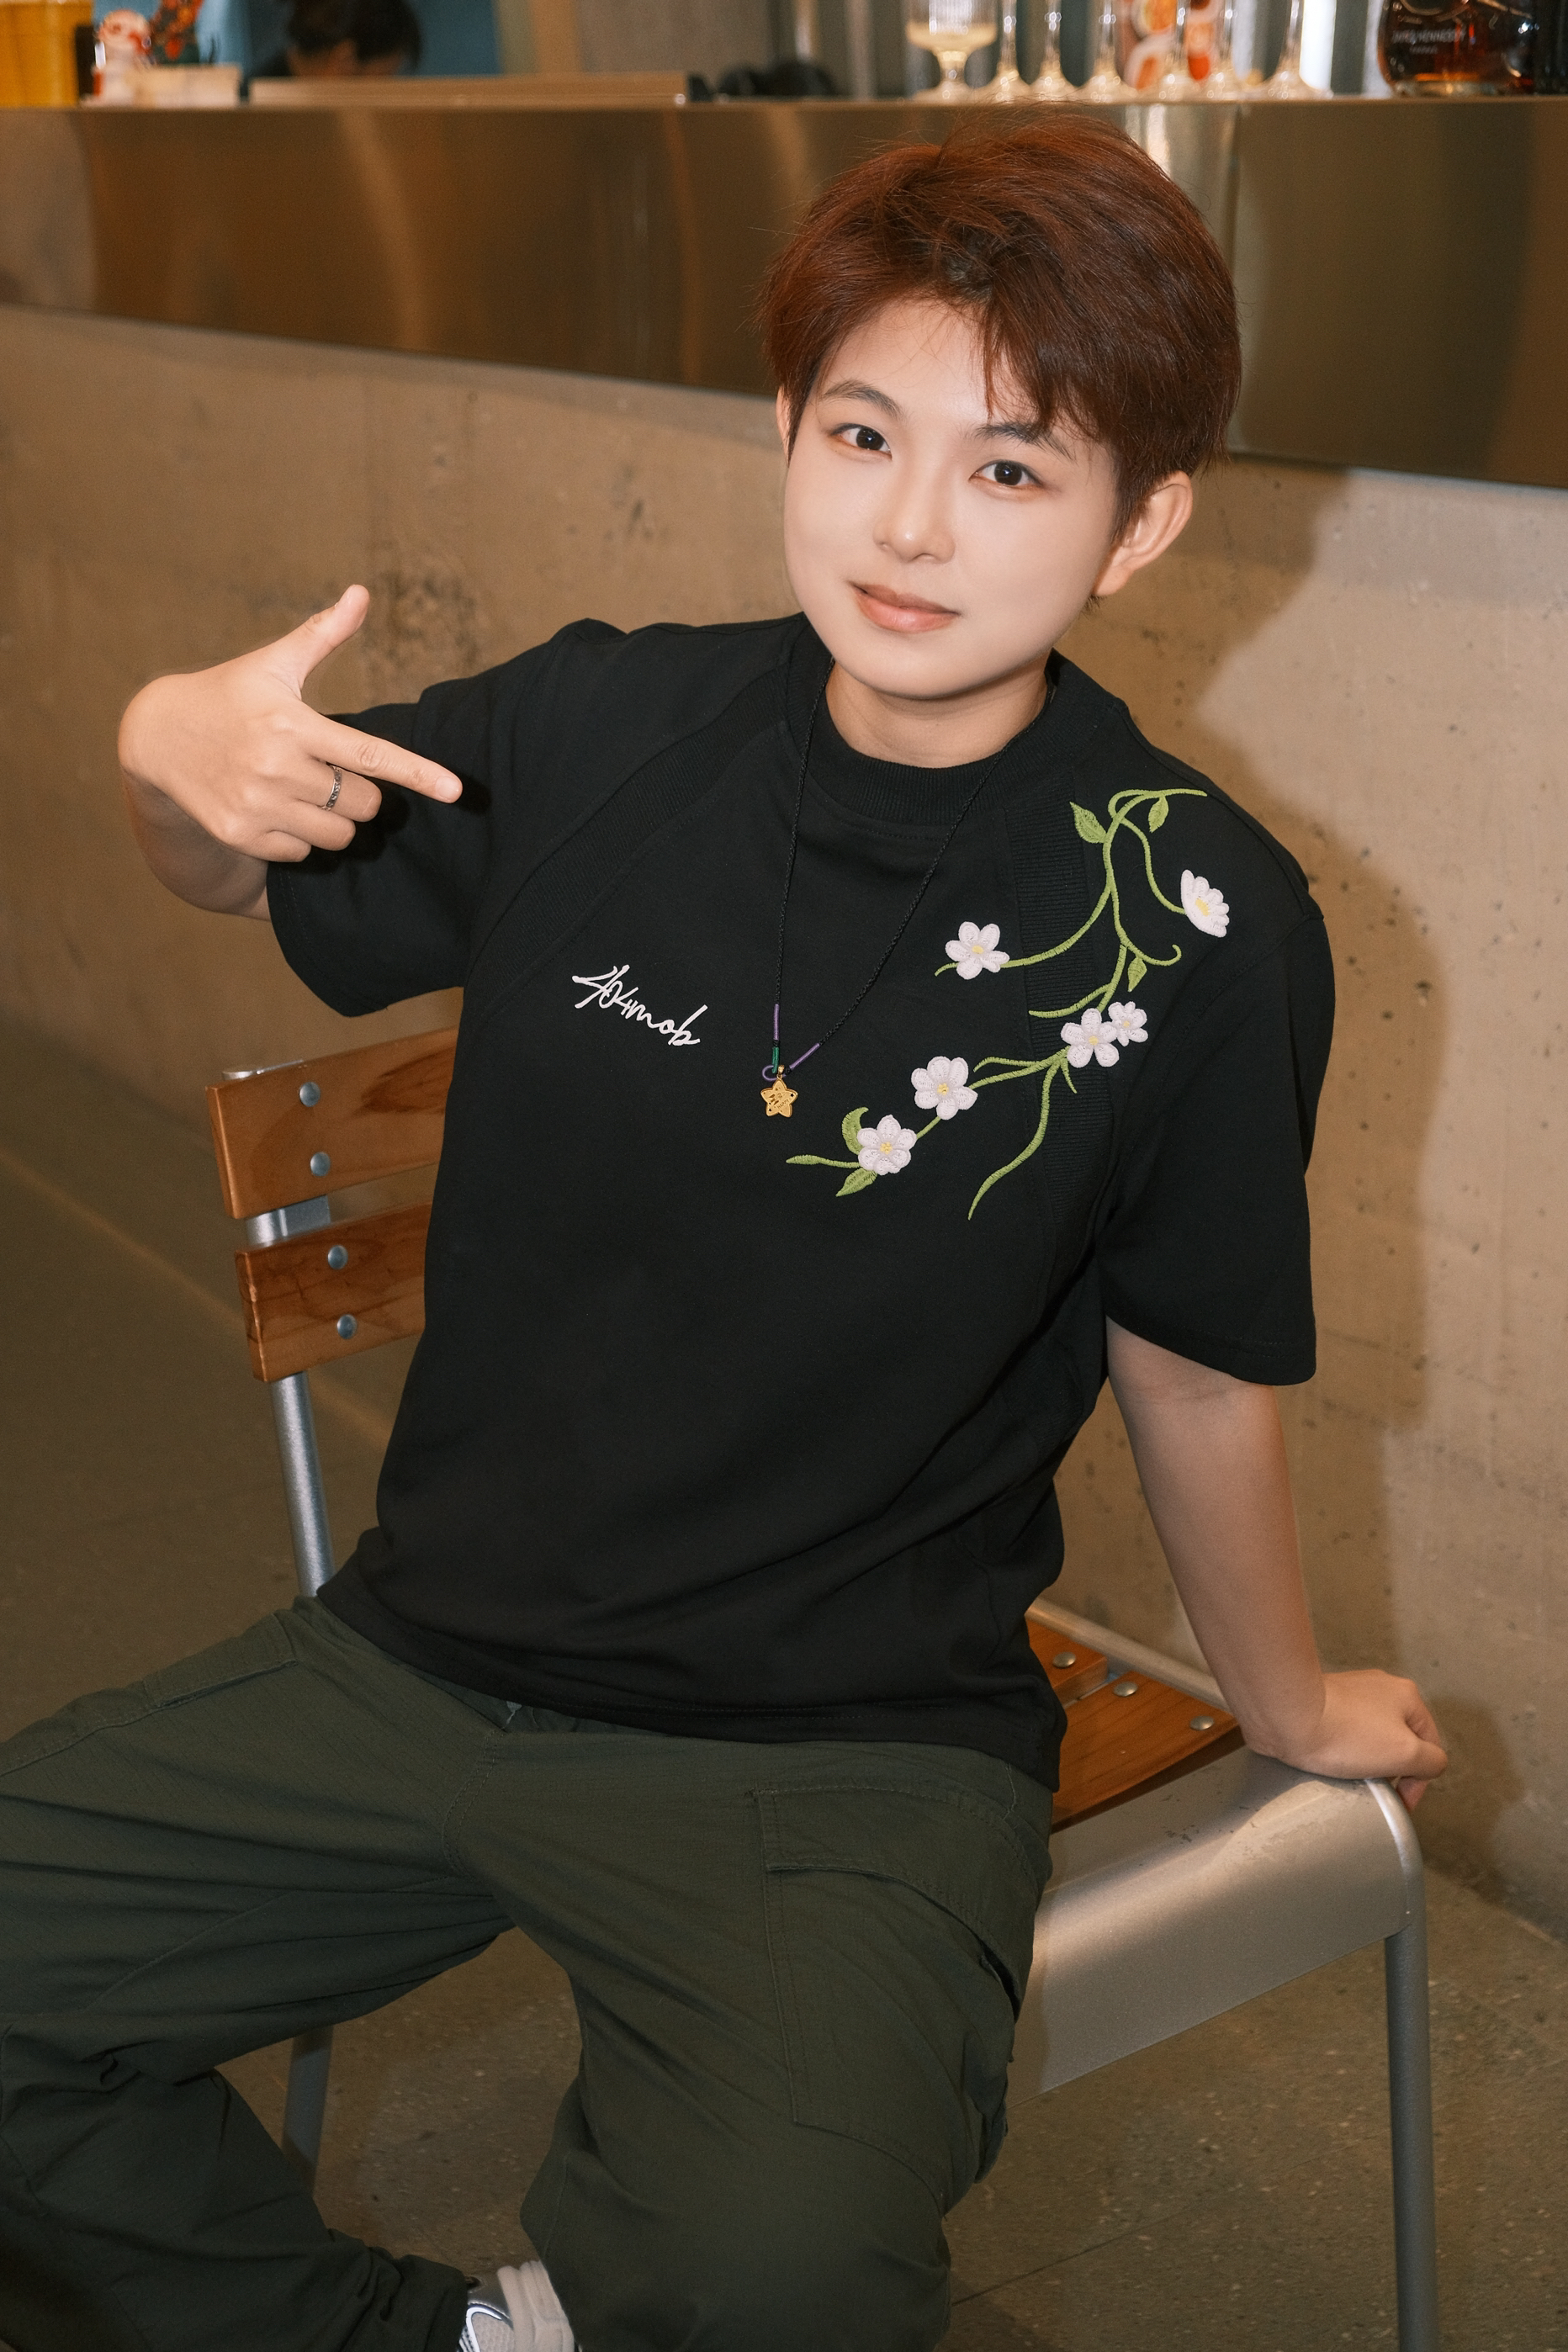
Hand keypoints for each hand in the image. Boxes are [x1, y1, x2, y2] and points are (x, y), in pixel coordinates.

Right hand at [119, 586, 461, 909]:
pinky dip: (300, 836)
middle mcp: (276, 767)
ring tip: (304, 789)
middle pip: (363, 803)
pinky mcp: (241, 834)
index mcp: (293, 724)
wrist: (158, 737)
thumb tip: (361, 594)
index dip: (419, 774)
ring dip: (335, 818)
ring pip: (338, 834)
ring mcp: (257, 805)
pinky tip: (274, 808)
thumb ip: (322, 635)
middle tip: (331, 771)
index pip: (371, 755)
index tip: (458, 791)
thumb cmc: (229, 695)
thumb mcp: (273, 664)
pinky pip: (303, 852)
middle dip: (360, 792)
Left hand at [1258, 1669, 1446, 1809]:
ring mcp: (1349, 1693)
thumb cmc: (1346, 1733)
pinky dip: (1342, 1749)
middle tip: (1375, 1790)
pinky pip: (1344, 1733)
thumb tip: (1430, 1764)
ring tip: (1350, 1776)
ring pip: (1371, 1739)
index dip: (1419, 1780)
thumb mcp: (1406, 1752)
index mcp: (1407, 1695)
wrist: (1287, 1715)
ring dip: (1367, 1761)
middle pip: (1400, 1741)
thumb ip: (1431, 1761)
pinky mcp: (1323, 1703)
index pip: (1430, 1746)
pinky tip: (1331, 1761)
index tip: (1399, 1803)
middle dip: (1392, 1769)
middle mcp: (1381, 1688)